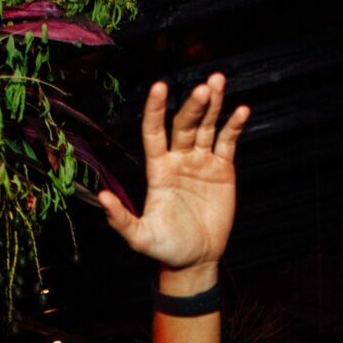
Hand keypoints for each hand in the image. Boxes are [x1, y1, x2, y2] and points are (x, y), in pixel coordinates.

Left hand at [98, 75, 249, 272]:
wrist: (196, 260)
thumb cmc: (166, 249)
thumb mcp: (141, 236)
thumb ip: (121, 219)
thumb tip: (102, 198)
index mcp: (158, 169)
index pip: (154, 131)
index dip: (155, 109)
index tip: (159, 86)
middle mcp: (178, 160)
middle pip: (184, 124)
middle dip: (193, 105)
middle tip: (204, 88)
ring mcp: (201, 162)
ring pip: (206, 126)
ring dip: (213, 105)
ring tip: (218, 82)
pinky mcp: (222, 170)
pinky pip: (227, 142)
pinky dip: (234, 125)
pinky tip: (241, 110)